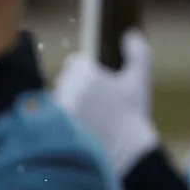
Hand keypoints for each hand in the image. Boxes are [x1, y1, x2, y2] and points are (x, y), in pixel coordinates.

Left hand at [52, 29, 159, 173]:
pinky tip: (77, 135)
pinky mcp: (51, 129)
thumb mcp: (139, 82)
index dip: (85, 76)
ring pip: (56, 101)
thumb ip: (138, 53)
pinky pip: (49, 121)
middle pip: (64, 83)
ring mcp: (57, 109)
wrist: (129, 155)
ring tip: (87, 125)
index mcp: (85, 72)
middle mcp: (67, 87)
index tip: (97, 92)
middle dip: (75, 93)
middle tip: (95, 111)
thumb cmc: (134, 117)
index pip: (74, 65)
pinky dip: (59, 126)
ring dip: (66, 109)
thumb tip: (131, 33)